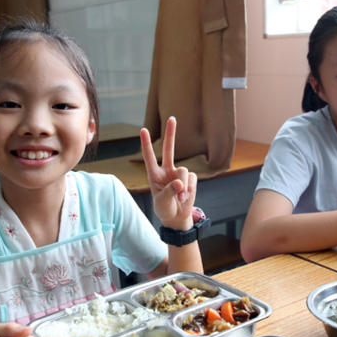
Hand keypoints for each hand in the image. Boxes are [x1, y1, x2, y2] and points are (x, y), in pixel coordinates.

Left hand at [140, 116, 196, 230]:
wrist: (177, 217)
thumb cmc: (164, 209)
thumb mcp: (161, 202)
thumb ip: (169, 192)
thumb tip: (180, 183)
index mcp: (154, 175)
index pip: (149, 157)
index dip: (146, 144)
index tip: (143, 130)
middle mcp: (166, 171)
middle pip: (168, 149)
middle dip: (171, 134)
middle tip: (172, 118)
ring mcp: (179, 174)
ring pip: (183, 171)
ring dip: (183, 186)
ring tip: (181, 198)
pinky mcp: (191, 179)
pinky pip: (192, 179)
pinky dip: (190, 189)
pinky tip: (186, 197)